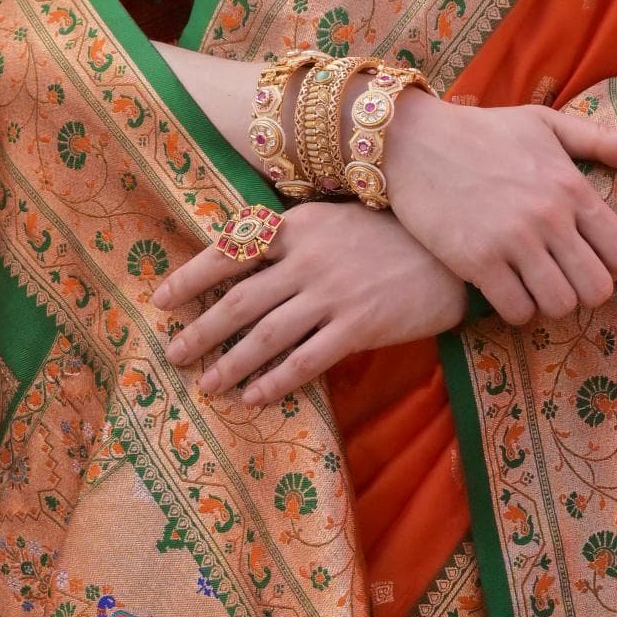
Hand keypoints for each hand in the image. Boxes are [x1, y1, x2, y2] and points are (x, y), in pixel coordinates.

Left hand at [153, 203, 465, 405]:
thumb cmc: (393, 234)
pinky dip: (276, 380)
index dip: (192, 276)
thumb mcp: (336, 220)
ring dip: (232, 363)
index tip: (163, 299)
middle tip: (174, 353)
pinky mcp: (360, 325)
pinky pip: (306, 360)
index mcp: (298, 226)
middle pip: (240, 300)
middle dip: (202, 330)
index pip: (231, 250)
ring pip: (267, 335)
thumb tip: (243, 255)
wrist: (454, 251)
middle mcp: (309, 258)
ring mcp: (334, 293)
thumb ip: (294, 237)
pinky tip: (256, 396)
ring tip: (209, 384)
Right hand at [380, 90, 616, 322]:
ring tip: (536, 289)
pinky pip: (516, 310)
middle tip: (563, 281)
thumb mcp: (546, 124)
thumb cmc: (482, 130)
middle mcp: (549, 217)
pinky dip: (516, 310)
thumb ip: (603, 141)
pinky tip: (506, 293)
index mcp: (572, 187)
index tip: (590, 259)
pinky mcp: (476, 262)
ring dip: (550, 304)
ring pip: (560, 305)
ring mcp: (513, 242)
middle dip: (584, 292)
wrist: (412, 141)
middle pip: (596, 289)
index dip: (611, 265)